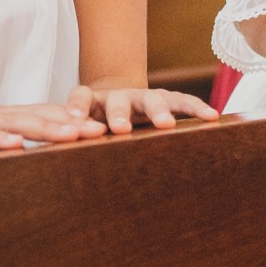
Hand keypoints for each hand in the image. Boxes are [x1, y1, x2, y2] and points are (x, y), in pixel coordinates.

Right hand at [0, 97, 106, 155]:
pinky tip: (17, 146)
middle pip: (42, 116)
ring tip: (75, 134)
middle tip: (105, 130)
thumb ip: (6, 141)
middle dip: (74, 123)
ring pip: (19, 122)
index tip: (106, 127)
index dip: (76, 120)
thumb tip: (33, 154)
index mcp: (5, 117)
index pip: (47, 114)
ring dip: (48, 128)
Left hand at [64, 83, 218, 134]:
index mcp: (92, 102)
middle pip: (118, 98)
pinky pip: (182, 100)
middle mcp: (118, 96)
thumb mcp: (81, 132)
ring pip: (151, 98)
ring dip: (158, 110)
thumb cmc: (95, 127)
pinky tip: (211, 116)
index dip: (77, 106)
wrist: (115, 105)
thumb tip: (54, 170)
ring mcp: (143, 97)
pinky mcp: (165, 100)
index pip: (81, 96)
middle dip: (119, 113)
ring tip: (166, 124)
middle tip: (121, 128)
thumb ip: (73, 140)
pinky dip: (195, 107)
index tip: (73, 119)